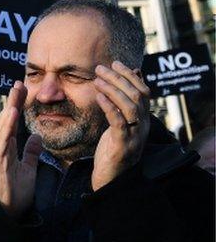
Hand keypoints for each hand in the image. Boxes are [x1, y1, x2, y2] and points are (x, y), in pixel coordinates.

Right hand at [0, 81, 42, 217]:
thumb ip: (31, 153)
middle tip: (19, 83)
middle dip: (12, 102)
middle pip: (6, 121)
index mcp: (6, 150)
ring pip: (2, 127)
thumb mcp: (28, 170)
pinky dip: (6, 126)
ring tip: (16, 92)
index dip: (17, 106)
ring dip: (9, 109)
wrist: (6, 214)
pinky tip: (11, 113)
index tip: (23, 90)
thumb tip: (37, 136)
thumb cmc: (14, 194)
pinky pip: (1, 141)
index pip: (12, 123)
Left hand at [91, 61, 150, 190]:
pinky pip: (119, 122)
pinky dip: (109, 107)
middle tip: (101, 68)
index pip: (143, 91)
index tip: (115, 63)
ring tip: (97, 79)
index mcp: (142, 120)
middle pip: (137, 96)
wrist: (111, 178)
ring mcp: (135, 136)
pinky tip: (99, 97)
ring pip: (130, 106)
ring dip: (113, 89)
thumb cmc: (113, 149)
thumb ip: (121, 106)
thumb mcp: (119, 125)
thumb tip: (123, 83)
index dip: (131, 76)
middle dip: (119, 78)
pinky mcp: (123, 145)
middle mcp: (142, 126)